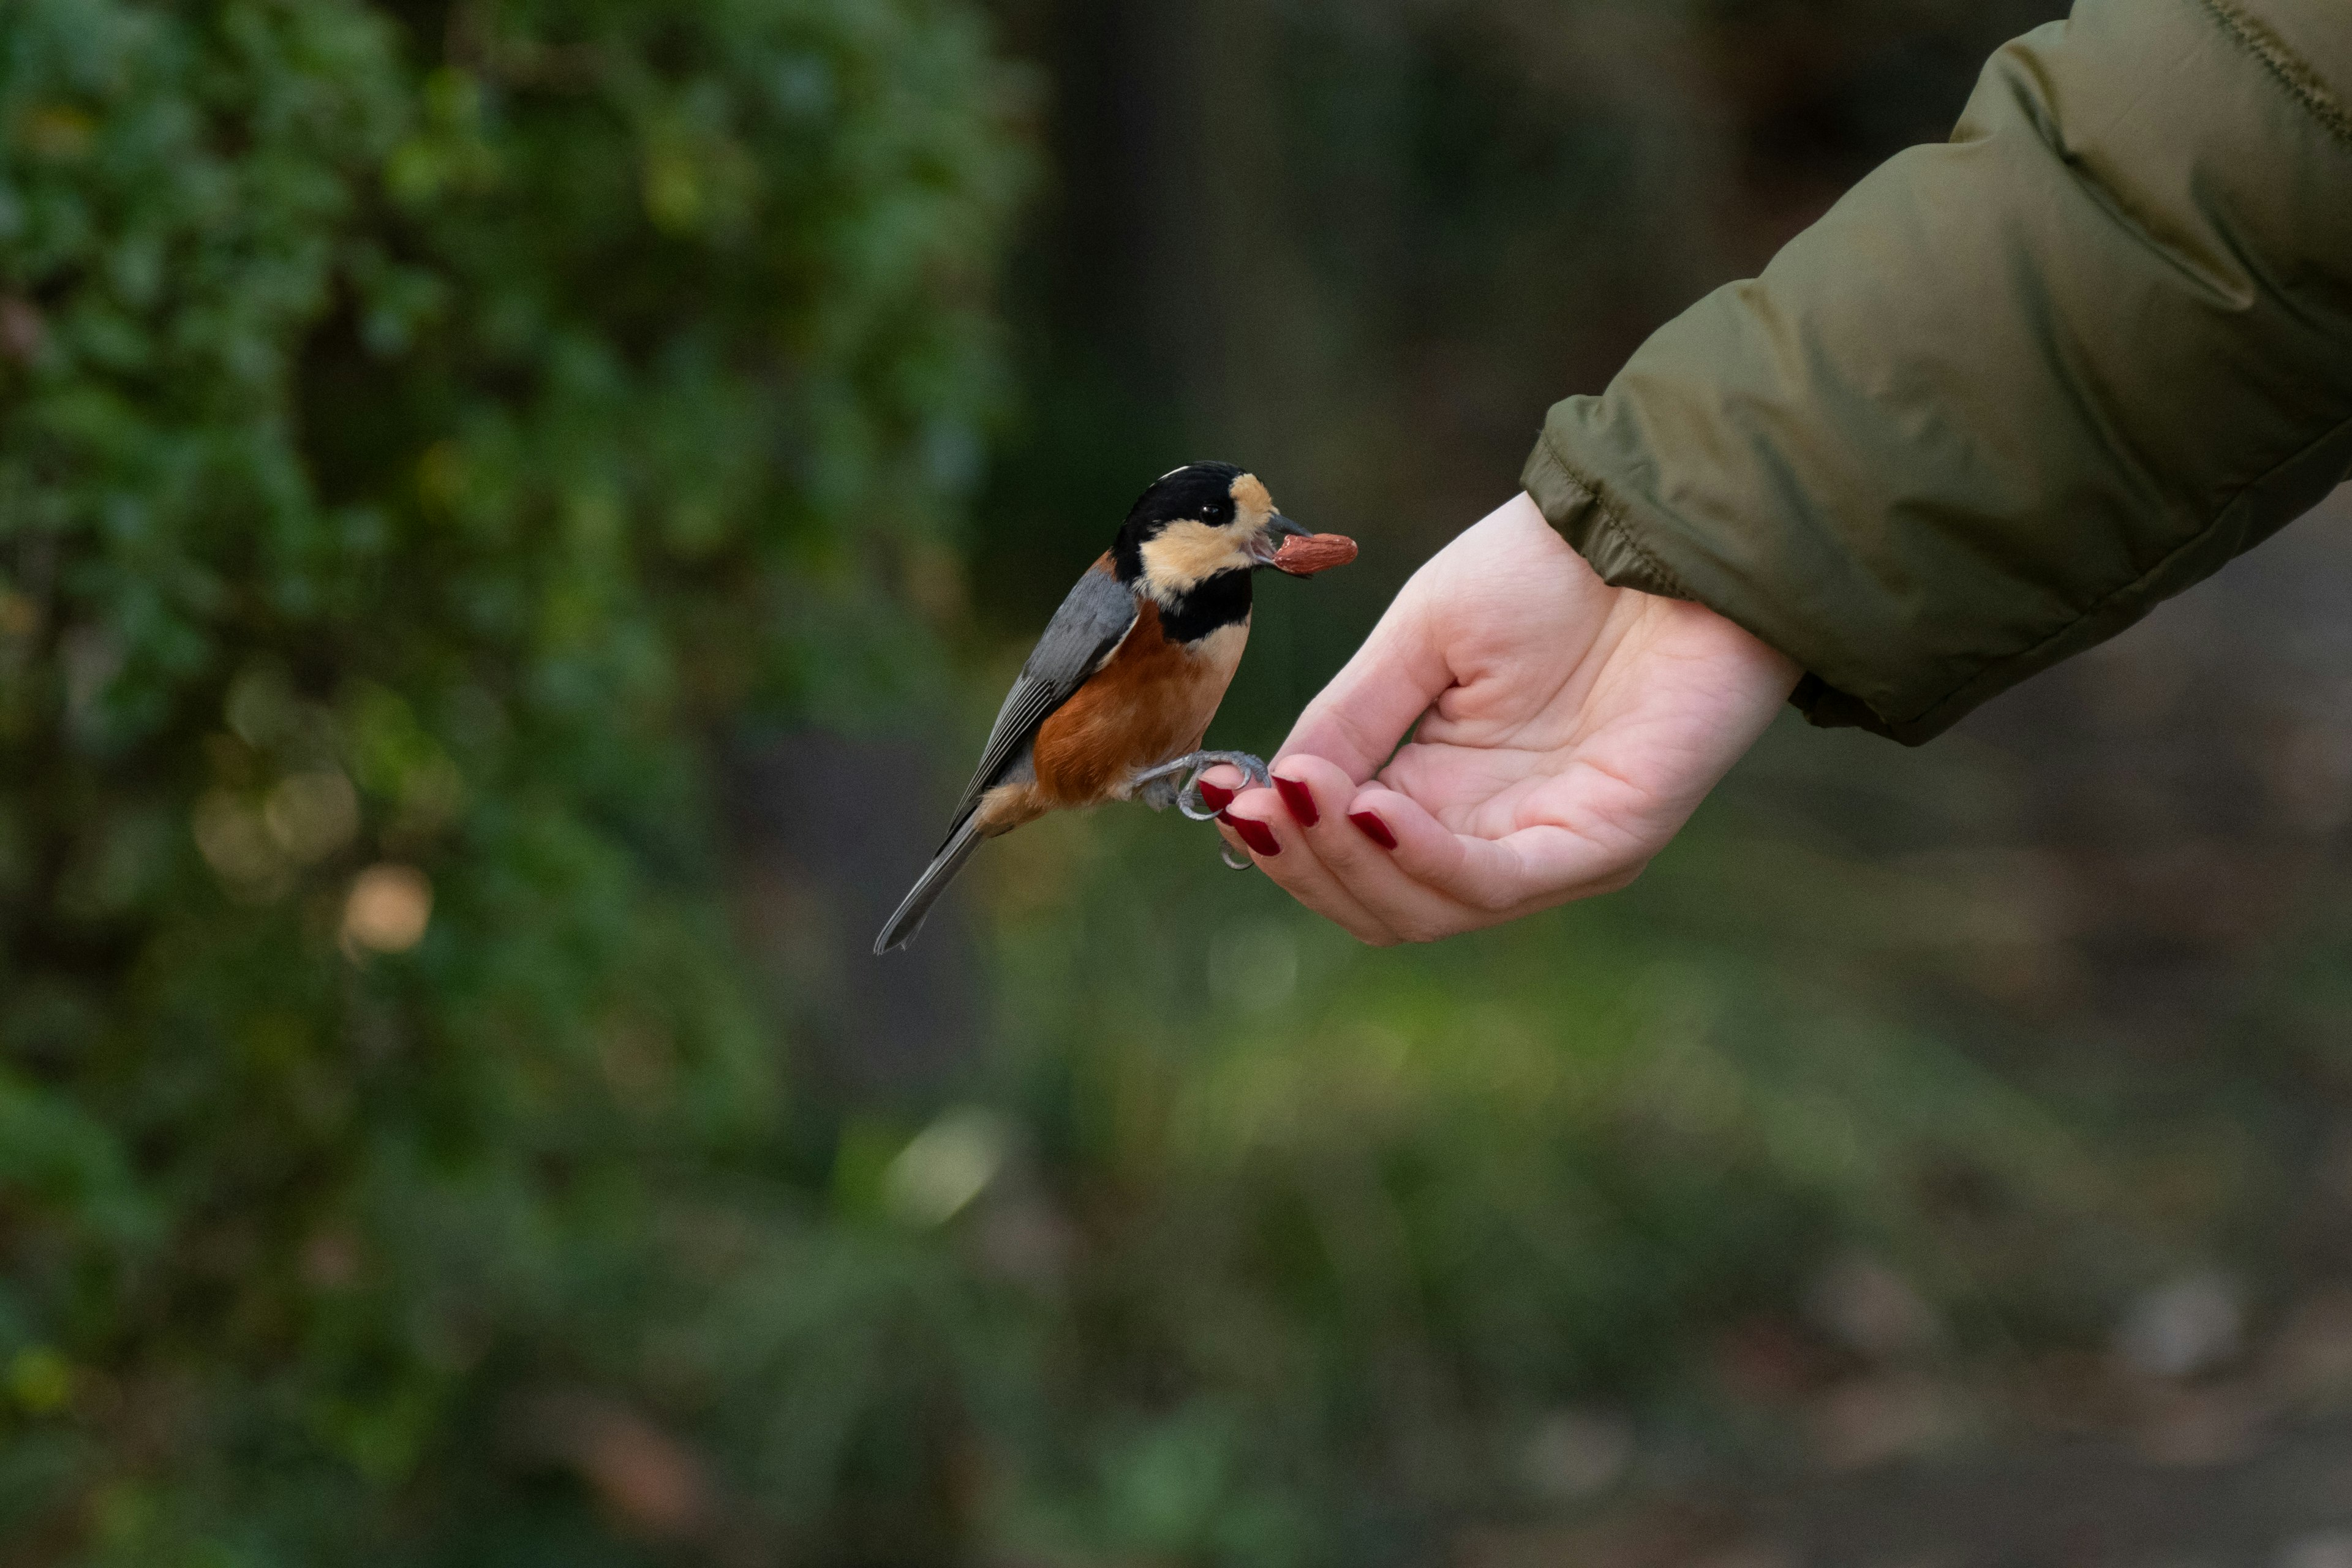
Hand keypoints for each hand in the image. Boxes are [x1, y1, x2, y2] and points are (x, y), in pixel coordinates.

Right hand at [1205, 492, 1799, 944]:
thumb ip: (1352, 719)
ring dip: (1344, 861)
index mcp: (1441, 787)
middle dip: (1300, 863)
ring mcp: (1549, 846)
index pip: (1345, 854)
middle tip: (1250, 804)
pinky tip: (1367, 809)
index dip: (1276, 838)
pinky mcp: (1606, 843)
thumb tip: (1271, 791)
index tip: (1217, 791)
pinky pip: (1494, 882)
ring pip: (1422, 910)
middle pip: (1376, 903)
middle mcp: (1491, 832)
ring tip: (1299, 796)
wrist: (1662, 523)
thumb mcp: (1421, 639)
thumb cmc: (1554, 567)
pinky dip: (1421, 858)